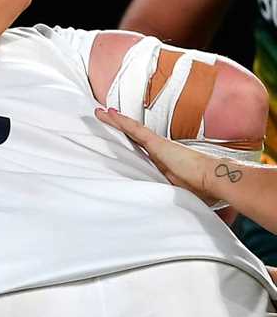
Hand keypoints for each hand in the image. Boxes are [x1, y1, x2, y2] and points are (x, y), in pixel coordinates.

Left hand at [94, 107, 216, 202]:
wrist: (216, 180)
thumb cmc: (205, 189)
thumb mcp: (180, 194)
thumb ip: (168, 194)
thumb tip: (160, 204)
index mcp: (166, 162)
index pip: (144, 151)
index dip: (131, 144)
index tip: (120, 142)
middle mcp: (161, 151)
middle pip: (134, 136)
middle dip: (119, 128)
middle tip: (104, 118)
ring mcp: (159, 146)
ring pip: (131, 129)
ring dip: (115, 121)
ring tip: (100, 112)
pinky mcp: (157, 144)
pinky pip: (135, 129)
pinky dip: (122, 121)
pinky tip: (109, 114)